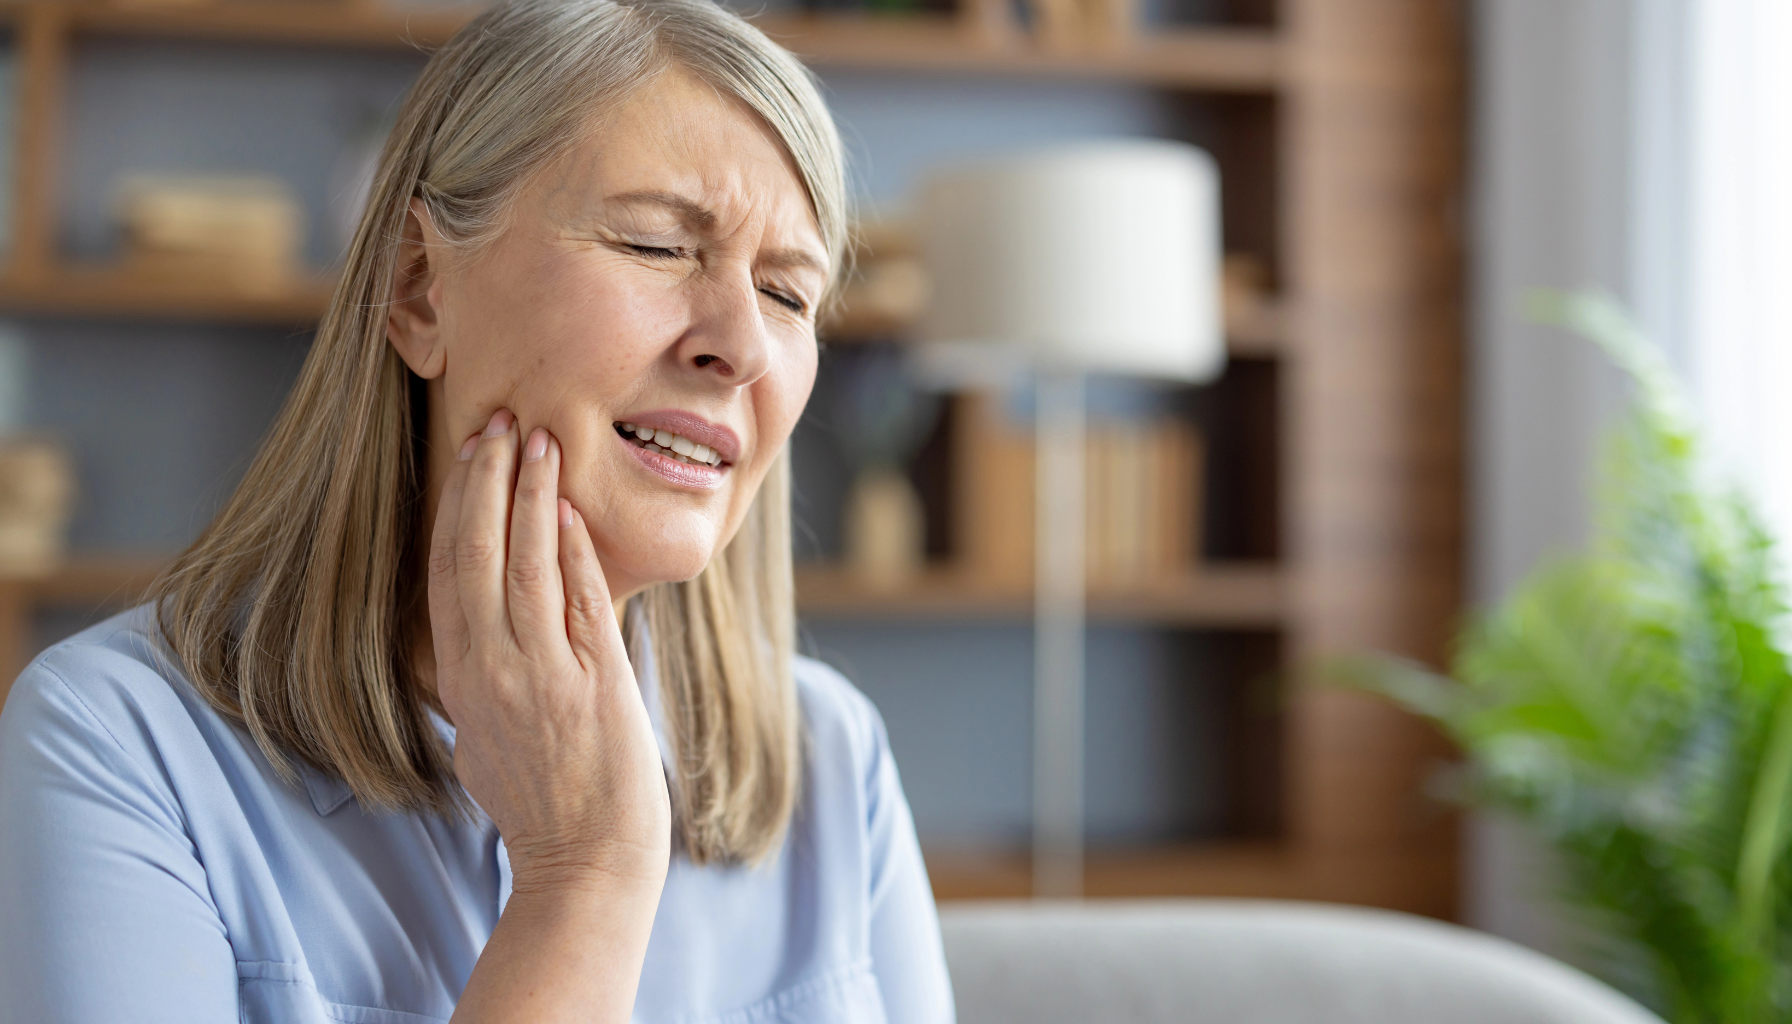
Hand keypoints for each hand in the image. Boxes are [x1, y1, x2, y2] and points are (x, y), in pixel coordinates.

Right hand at [427, 408, 670, 893]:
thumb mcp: (486, 738)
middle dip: (486, 481)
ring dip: (530, 496)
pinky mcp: (592, 683)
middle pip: (476, 555)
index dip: (455, 508)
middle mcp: (491, 671)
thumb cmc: (543, 805)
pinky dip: (573, 549)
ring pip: (526, 564)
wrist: (586, 862)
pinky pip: (579, 600)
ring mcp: (540, 675)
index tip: (466, 456)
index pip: (446, 573)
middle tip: (499, 421)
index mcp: (460, 680)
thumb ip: (483, 680)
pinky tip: (570, 506)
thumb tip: (482, 636)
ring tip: (538, 439)